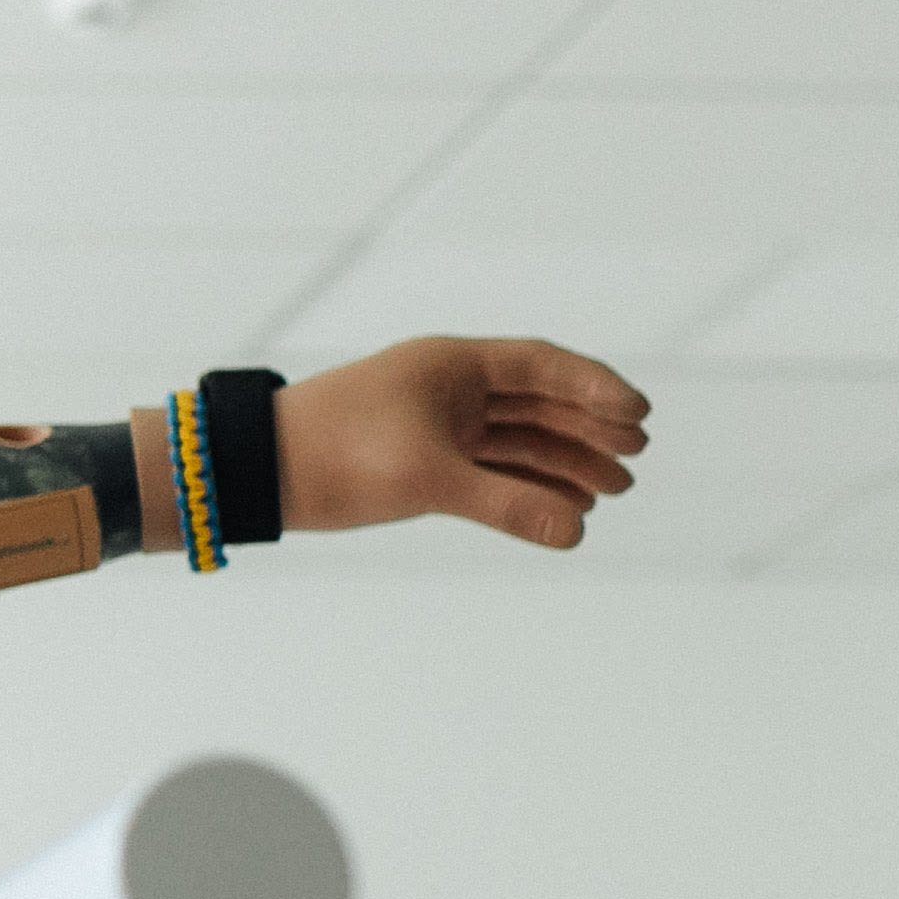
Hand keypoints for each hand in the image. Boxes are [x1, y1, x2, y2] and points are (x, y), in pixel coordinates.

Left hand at [277, 335, 647, 545]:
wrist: (258, 472)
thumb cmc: (337, 455)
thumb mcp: (428, 478)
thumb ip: (505, 503)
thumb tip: (576, 533)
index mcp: (450, 364)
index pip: (540, 364)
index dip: (594, 388)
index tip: (639, 416)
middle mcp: (448, 387)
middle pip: (537, 400)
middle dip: (588, 428)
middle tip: (635, 457)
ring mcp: (436, 423)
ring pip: (517, 437)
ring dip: (565, 461)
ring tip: (614, 491)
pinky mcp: (422, 460)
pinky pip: (491, 467)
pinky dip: (527, 484)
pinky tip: (566, 508)